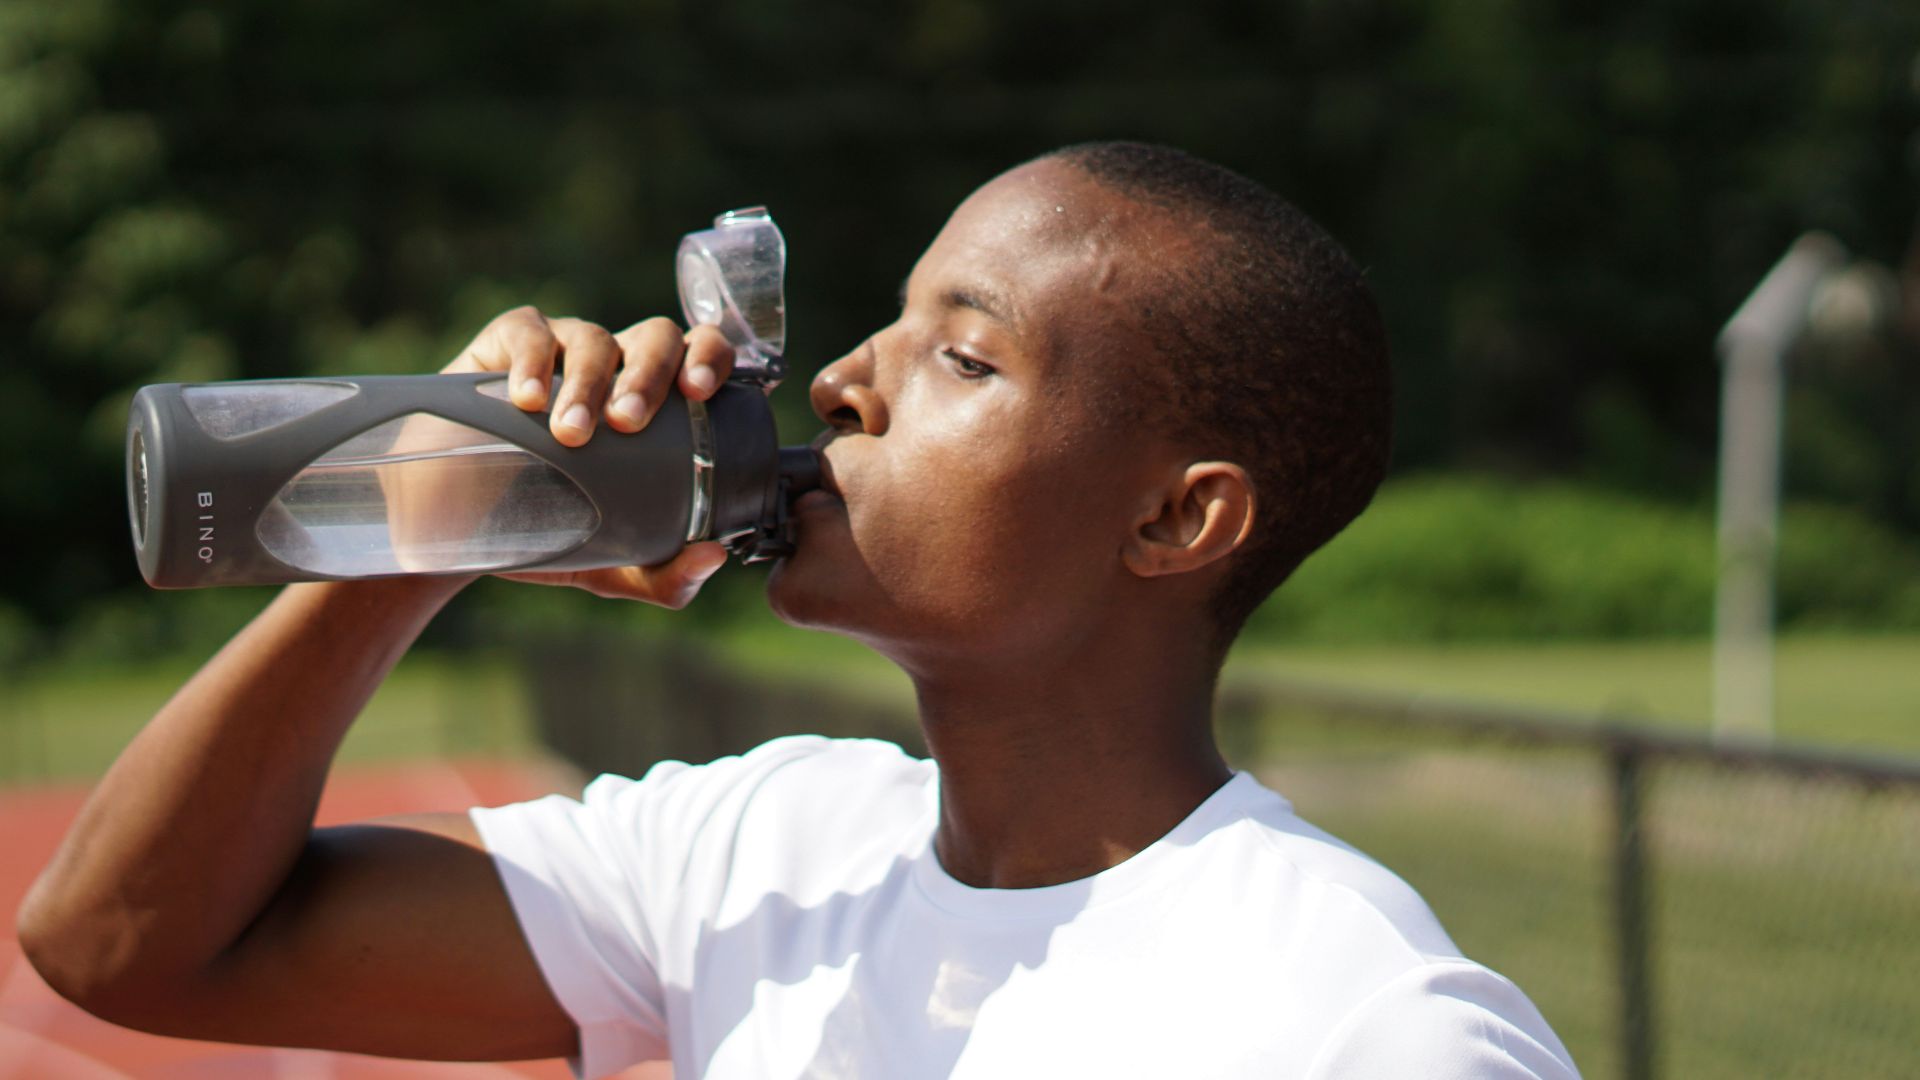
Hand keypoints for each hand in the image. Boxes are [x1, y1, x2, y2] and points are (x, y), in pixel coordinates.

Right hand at [442, 305, 736, 603]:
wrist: (465, 528)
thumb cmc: (556, 530)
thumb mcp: (615, 564)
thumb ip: (668, 576)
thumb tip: (712, 557)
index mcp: (661, 403)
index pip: (702, 354)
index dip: (710, 358)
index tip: (698, 393)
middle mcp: (620, 367)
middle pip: (656, 338)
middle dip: (649, 375)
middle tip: (627, 423)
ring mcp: (565, 350)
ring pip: (595, 339)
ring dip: (588, 384)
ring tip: (570, 432)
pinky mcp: (507, 344)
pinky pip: (529, 332)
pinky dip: (533, 361)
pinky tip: (527, 399)